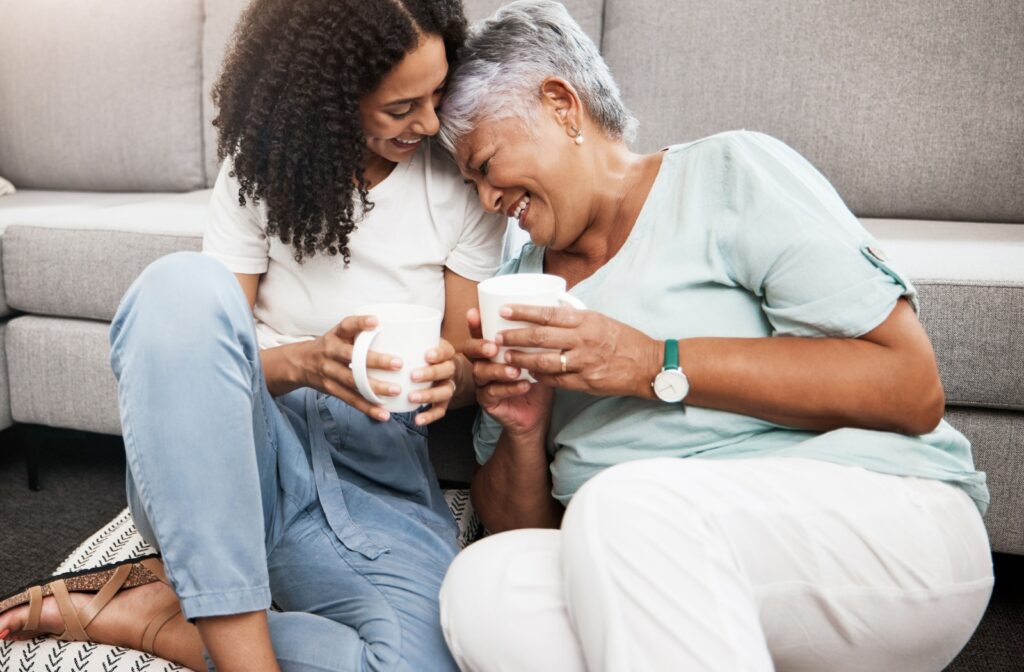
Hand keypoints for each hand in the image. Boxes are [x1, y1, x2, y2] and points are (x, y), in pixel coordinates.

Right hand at [299, 314, 401, 420]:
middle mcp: (330, 352)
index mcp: (335, 335)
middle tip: (398, 363)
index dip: (360, 323)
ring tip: (396, 390)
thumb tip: (396, 332)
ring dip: (375, 388)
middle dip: (376, 361)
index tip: (375, 321)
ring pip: (353, 381)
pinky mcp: (331, 389)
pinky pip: (351, 400)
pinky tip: (384, 414)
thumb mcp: (339, 334)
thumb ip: (360, 332)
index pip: (346, 326)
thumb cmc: (330, 346)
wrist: (299, 363)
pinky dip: (368, 408)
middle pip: (352, 357)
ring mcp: (329, 372)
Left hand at [409, 339, 457, 425]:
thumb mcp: (419, 341)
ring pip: (445, 391)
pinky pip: (440, 410)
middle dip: (430, 373)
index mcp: (444, 351)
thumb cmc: (422, 352)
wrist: (443, 369)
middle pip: (446, 370)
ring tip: (412, 398)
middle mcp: (449, 368)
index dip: (438, 353)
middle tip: (413, 376)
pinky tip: (417, 420)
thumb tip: (373, 326)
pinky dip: (430, 416)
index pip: (446, 350)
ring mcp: (448, 385)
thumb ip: (403, 336)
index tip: (426, 355)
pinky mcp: (443, 401)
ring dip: (429, 395)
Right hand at [464, 308, 553, 435]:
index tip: (475, 313)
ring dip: (497, 370)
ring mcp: (482, 383)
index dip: (474, 323)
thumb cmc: (535, 377)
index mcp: (490, 347)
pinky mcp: (488, 401)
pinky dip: (509, 388)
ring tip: (515, 369)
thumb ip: (537, 336)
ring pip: (480, 373)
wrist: (536, 411)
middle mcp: (482, 363)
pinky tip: (524, 385)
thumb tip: (553, 306)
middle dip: (479, 346)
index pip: (478, 332)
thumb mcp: (537, 353)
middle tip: (494, 346)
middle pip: (469, 351)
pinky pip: (493, 393)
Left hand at [496, 304, 659, 399]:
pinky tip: (529, 375)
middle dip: (515, 337)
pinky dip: (541, 378)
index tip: (504, 311)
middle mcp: (583, 340)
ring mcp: (584, 363)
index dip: (523, 312)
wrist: (648, 365)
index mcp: (586, 320)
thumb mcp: (600, 320)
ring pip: (544, 362)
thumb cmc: (624, 339)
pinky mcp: (586, 382)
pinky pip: (556, 380)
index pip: (548, 314)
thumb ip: (576, 317)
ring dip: (522, 360)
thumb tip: (552, 308)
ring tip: (506, 357)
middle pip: (540, 338)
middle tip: (497, 338)